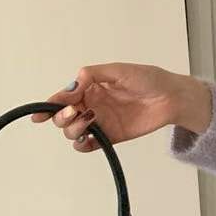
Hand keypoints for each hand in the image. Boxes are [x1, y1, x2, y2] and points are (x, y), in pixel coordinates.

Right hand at [31, 63, 199, 151]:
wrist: (172, 97)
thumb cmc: (149, 79)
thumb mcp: (119, 70)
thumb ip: (92, 75)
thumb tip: (72, 85)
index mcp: (90, 88)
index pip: (63, 97)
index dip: (50, 104)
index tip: (44, 110)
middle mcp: (91, 105)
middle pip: (62, 117)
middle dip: (61, 117)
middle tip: (74, 112)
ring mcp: (100, 122)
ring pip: (72, 131)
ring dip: (72, 129)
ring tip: (88, 121)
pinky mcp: (111, 136)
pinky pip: (89, 145)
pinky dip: (83, 145)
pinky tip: (87, 139)